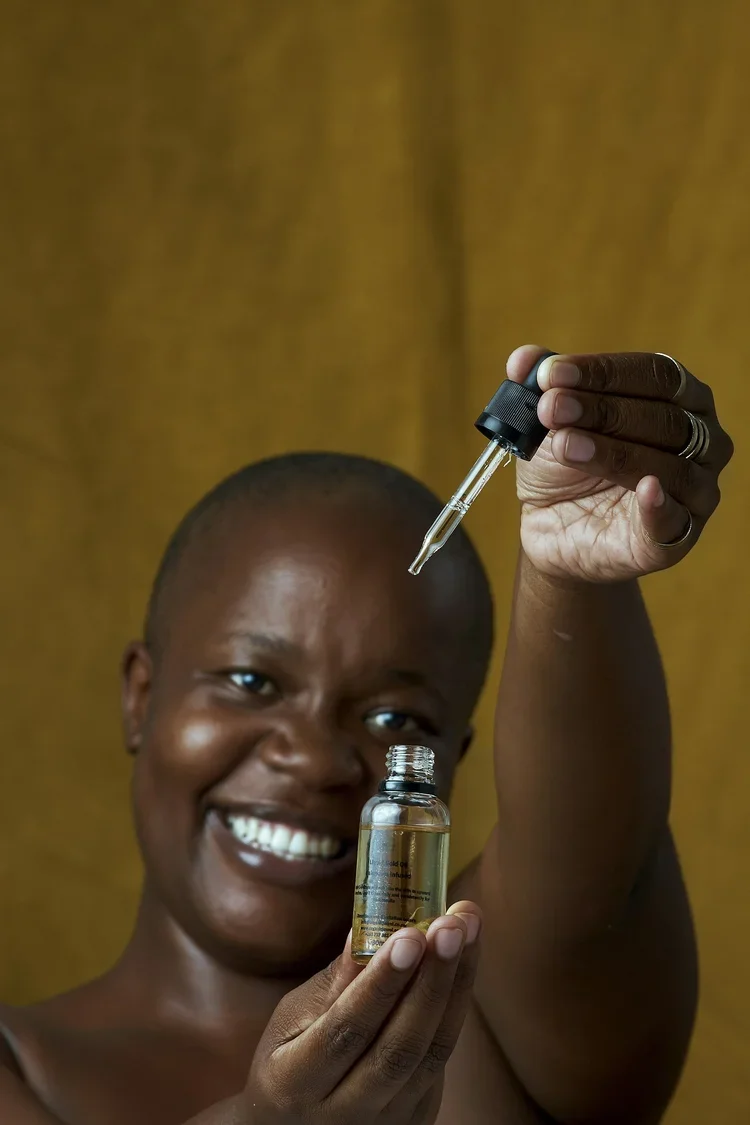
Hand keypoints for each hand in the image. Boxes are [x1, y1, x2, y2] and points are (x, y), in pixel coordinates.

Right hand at [243, 903, 480, 1124]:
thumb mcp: (290, 1022)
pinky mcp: (418, 1118)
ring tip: (468, 929)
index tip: (409, 935)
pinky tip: (465, 961)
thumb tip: (366, 929)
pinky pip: (442, 1060)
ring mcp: (388, 1123)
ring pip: (432, 1055)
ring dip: (457, 986)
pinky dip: (456, 1006)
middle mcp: (346, 1114)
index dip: (381, 984)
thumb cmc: (288, 1059)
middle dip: (432, 980)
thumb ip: (333, 985)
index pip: (347, 1032)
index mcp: (297, 1083)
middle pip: (399, 1048)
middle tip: (452, 925)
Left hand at [508, 345, 733, 581]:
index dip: (604, 372)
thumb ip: (540, 385)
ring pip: (671, 466)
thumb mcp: (546, 419)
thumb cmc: (565, 462)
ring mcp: (696, 489)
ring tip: (566, 444)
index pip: (655, 374)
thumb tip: (523, 359)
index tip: (552, 374)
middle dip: (603, 409)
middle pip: (664, 417)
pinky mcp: (679, 536)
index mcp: (680, 397)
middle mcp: (701, 439)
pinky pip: (677, 520)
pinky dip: (661, 505)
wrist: (552, 525)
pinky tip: (645, 488)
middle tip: (551, 408)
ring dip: (614, 452)